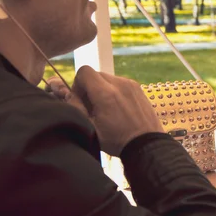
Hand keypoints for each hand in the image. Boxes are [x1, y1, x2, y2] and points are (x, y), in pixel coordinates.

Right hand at [49, 67, 163, 155]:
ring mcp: (131, 84)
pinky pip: (120, 83)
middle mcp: (119, 83)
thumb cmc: (117, 140)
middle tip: (92, 106)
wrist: (146, 144)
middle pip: (96, 74)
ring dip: (102, 89)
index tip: (81, 100)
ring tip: (106, 109)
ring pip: (108, 78)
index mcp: (105, 93)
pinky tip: (118, 108)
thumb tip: (69, 94)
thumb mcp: (90, 127)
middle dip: (89, 87)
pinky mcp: (139, 88)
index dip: (78, 84)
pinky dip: (115, 91)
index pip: (84, 71)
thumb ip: (76, 107)